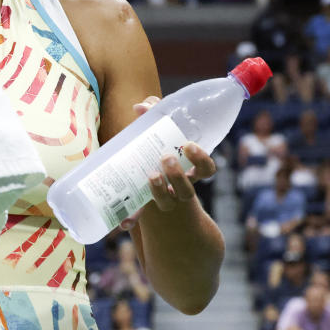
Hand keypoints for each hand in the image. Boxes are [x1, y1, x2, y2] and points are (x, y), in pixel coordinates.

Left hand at [118, 96, 216, 229]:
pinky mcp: (146, 206)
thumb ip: (154, 116)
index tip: (189, 146)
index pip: (206, 169)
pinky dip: (130, 217)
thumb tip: (140, 107)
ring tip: (151, 176)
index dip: (201, 159)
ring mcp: (164, 199)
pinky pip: (140, 214)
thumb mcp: (159, 134)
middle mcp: (180, 188)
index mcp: (188, 170)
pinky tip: (123, 223)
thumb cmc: (158, 152)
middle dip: (178, 175)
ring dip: (159, 191)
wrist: (154, 188)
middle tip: (165, 157)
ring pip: (167, 202)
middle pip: (188, 189)